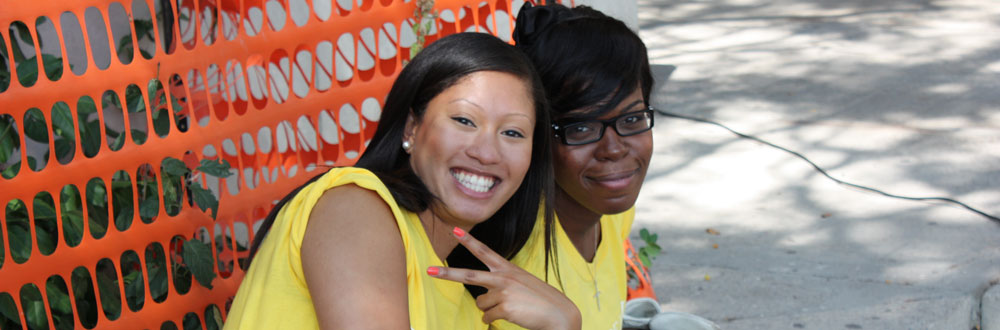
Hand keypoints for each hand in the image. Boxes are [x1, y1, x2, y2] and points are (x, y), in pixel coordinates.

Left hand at [427, 227, 581, 329]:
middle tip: (427, 270)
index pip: (485, 251)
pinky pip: (487, 317)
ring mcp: (503, 292)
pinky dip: (495, 320)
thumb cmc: (541, 300)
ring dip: (491, 310)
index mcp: (508, 269)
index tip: (455, 230)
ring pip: (481, 304)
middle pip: (468, 275)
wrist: (559, 315)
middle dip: (446, 273)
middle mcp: (503, 277)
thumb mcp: (522, 284)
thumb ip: (502, 284)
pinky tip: (513, 316)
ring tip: (512, 308)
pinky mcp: (504, 307)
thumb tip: (483, 300)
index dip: (469, 240)